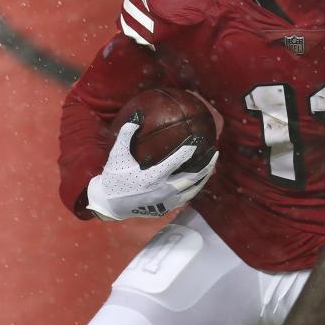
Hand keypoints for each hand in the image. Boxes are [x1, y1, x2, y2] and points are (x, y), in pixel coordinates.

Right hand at [86, 113, 217, 220]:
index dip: (188, 150)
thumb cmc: (114, 177)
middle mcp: (162, 191)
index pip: (176, 162)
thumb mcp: (117, 155)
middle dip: (207, 164)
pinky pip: (185, 197)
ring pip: (193, 189)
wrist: (109, 205)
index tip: (198, 139)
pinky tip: (199, 178)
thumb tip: (137, 115)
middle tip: (215, 152)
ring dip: (204, 177)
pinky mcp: (165, 209)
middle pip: (192, 177)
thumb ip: (127, 134)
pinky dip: (194, 187)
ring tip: (212, 165)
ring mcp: (165, 202)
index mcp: (151, 177)